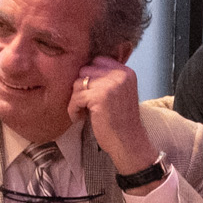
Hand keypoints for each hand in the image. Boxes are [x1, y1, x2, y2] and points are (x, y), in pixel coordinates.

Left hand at [69, 58, 156, 174]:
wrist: (128, 142)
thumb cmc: (121, 121)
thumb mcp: (121, 93)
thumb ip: (109, 79)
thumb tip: (83, 70)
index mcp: (126, 72)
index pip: (98, 60)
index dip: (90, 76)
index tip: (90, 93)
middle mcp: (119, 75)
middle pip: (85, 70)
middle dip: (82, 87)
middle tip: (85, 104)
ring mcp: (109, 85)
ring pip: (78, 83)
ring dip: (76, 99)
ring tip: (82, 112)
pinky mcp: (99, 97)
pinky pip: (76, 97)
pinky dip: (73, 109)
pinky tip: (79, 118)